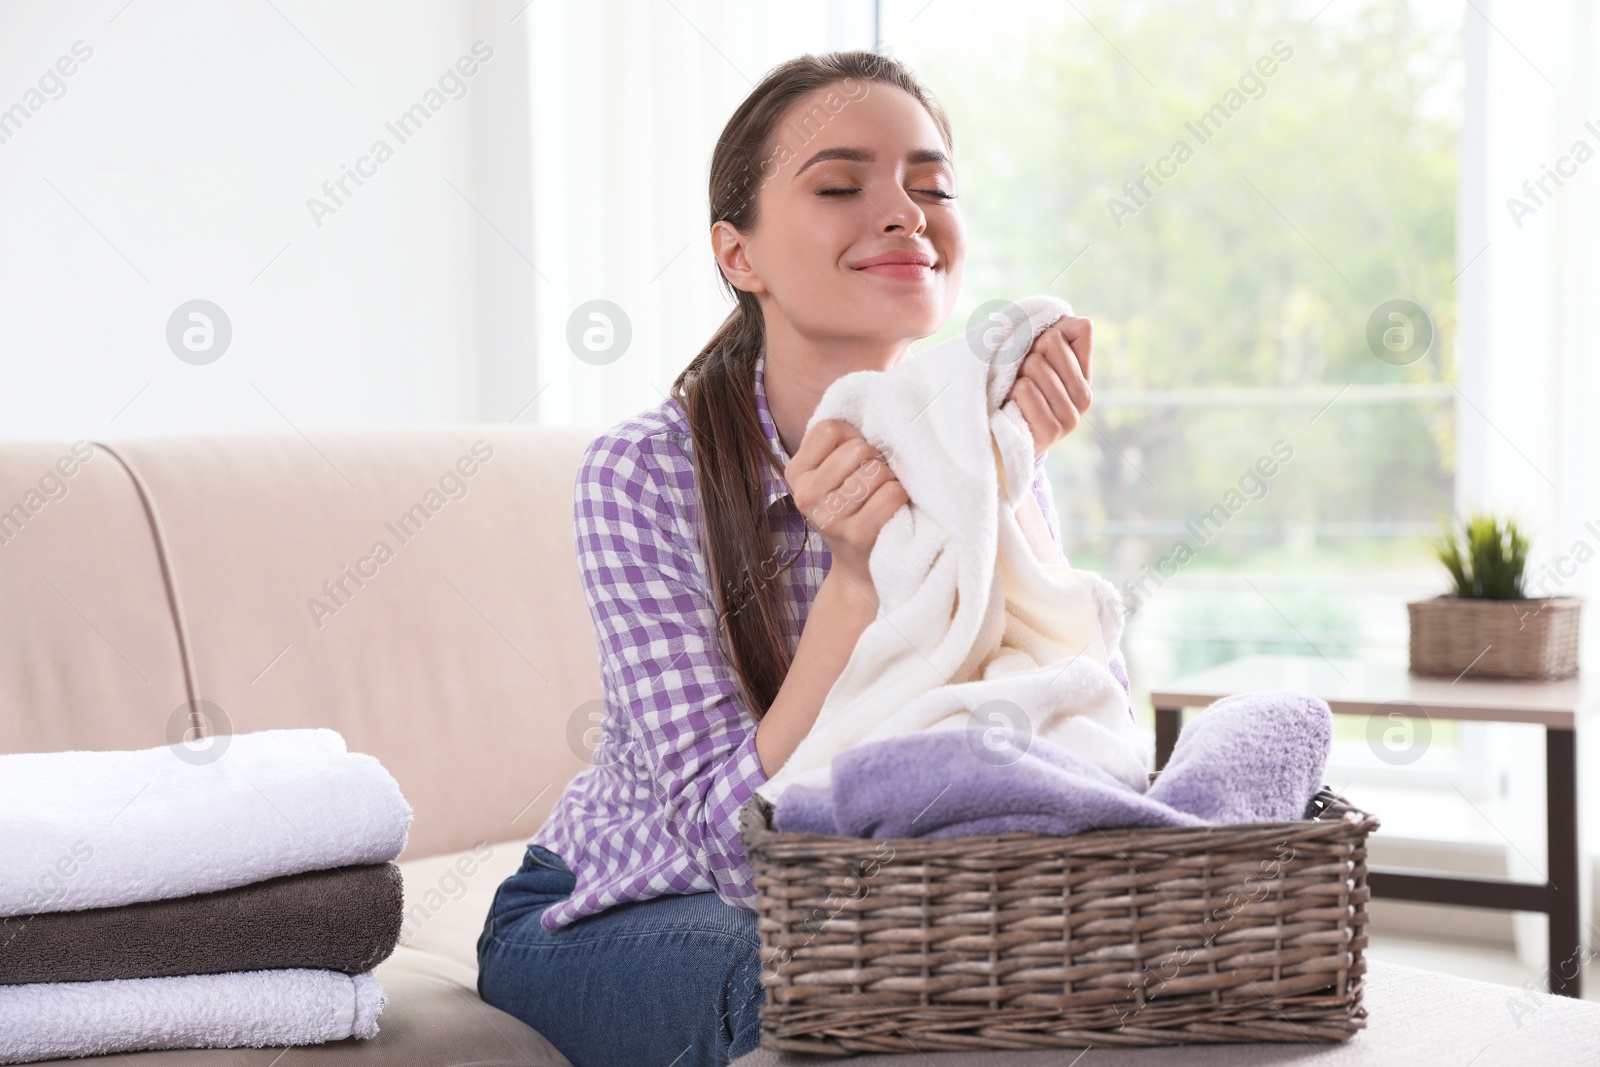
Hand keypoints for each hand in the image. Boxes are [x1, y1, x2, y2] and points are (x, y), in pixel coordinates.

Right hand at [783, 419, 905, 600]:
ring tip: (885, 493)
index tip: (860, 458)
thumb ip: (841, 442)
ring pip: (876, 470)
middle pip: (858, 448)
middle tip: (878, 479)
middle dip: (877, 459)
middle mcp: (805, 495)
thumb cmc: (854, 508)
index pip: (830, 429)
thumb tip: (876, 404)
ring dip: (891, 478)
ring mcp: (828, 517)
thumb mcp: (833, 475)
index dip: (855, 436)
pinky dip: (900, 495)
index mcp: (796, 473)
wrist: (862, 566)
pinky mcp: (855, 535)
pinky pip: (890, 494)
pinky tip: (896, 505)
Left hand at [1005, 314, 1092, 460]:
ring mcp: (1070, 417)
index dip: (1048, 334)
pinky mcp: (1052, 431)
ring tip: (1014, 392)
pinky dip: (1012, 393)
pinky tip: (1012, 407)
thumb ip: (1063, 331)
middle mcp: (1085, 397)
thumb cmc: (1014, 385)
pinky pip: (1026, 390)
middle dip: (1027, 351)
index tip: (1035, 352)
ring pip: (1036, 366)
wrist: (995, 431)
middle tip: (1019, 374)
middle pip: (1052, 343)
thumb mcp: (1037, 352)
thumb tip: (1083, 323)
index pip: (1080, 330)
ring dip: (1016, 374)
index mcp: (1085, 375)